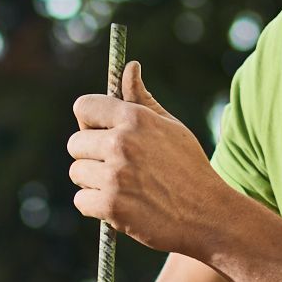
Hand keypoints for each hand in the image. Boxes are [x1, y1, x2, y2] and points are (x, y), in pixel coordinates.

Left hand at [69, 61, 228, 255]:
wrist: (207, 215)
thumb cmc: (189, 168)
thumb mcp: (171, 127)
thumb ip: (142, 99)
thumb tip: (130, 66)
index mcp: (134, 118)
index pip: (83, 107)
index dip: (89, 122)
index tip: (99, 133)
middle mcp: (121, 142)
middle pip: (75, 143)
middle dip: (90, 156)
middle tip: (115, 167)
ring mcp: (115, 175)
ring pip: (77, 173)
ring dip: (93, 183)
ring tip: (123, 188)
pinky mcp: (111, 205)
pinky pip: (81, 201)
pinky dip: (95, 206)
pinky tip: (120, 205)